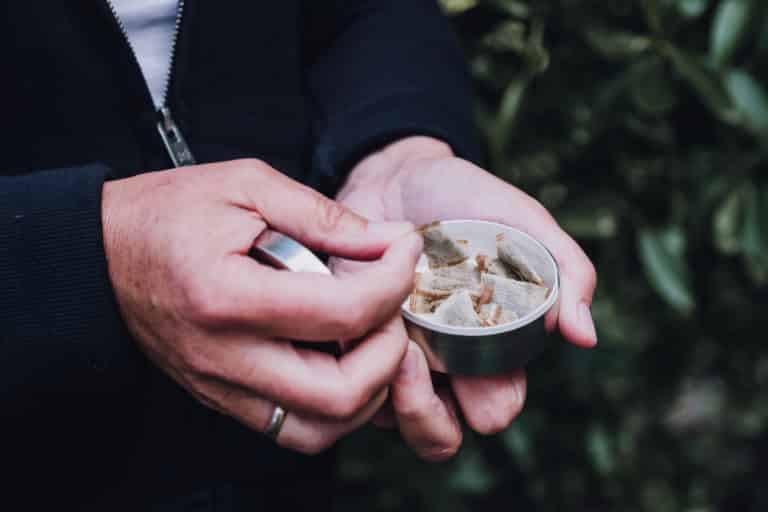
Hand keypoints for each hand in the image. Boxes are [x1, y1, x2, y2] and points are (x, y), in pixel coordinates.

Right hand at [102, 159, 422, 453]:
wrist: (101, 254)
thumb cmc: (168, 212)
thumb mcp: (247, 186)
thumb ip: (323, 215)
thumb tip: (388, 239)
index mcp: (228, 295)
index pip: (342, 312)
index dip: (393, 281)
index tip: (404, 249)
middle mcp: (225, 356)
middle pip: (341, 392)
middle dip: (390, 351)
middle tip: (391, 307)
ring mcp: (222, 386)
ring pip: (322, 428)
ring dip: (367, 388)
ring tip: (368, 337)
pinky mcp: (222, 399)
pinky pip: (294, 429)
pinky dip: (334, 405)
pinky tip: (337, 359)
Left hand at [334, 137, 596, 459]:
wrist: (394, 175)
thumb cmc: (465, 200)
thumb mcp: (523, 223)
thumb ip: (565, 270)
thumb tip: (585, 337)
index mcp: (488, 350)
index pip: (496, 410)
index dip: (488, 401)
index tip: (475, 358)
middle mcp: (439, 364)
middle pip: (438, 437)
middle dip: (426, 412)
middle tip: (412, 357)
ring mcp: (390, 357)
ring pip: (386, 423)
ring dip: (384, 390)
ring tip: (384, 333)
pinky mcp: (349, 344)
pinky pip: (344, 384)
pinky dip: (349, 360)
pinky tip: (354, 318)